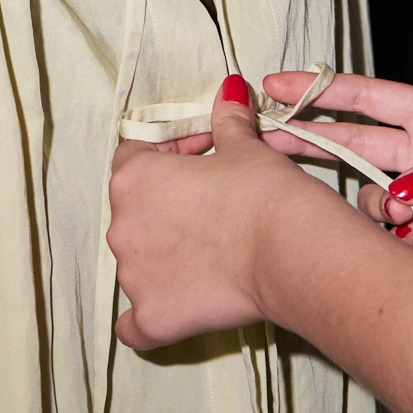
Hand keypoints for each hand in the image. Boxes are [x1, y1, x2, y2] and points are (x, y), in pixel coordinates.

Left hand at [109, 76, 330, 350]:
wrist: (292, 251)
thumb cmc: (264, 194)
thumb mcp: (244, 147)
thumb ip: (226, 120)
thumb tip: (229, 89)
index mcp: (133, 178)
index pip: (135, 155)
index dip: (172, 152)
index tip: (206, 155)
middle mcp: (121, 228)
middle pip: (134, 209)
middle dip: (169, 204)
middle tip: (215, 203)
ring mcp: (133, 278)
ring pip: (137, 262)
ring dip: (164, 255)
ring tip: (211, 251)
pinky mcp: (152, 318)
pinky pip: (134, 323)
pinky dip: (151, 313)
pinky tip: (175, 305)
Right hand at [264, 71, 412, 270]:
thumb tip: (400, 192)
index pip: (366, 99)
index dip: (322, 91)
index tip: (276, 86)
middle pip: (351, 147)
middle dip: (307, 142)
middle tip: (264, 142)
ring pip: (370, 204)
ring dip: (370, 208)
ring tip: (397, 215)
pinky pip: (399, 250)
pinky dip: (392, 251)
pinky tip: (402, 246)